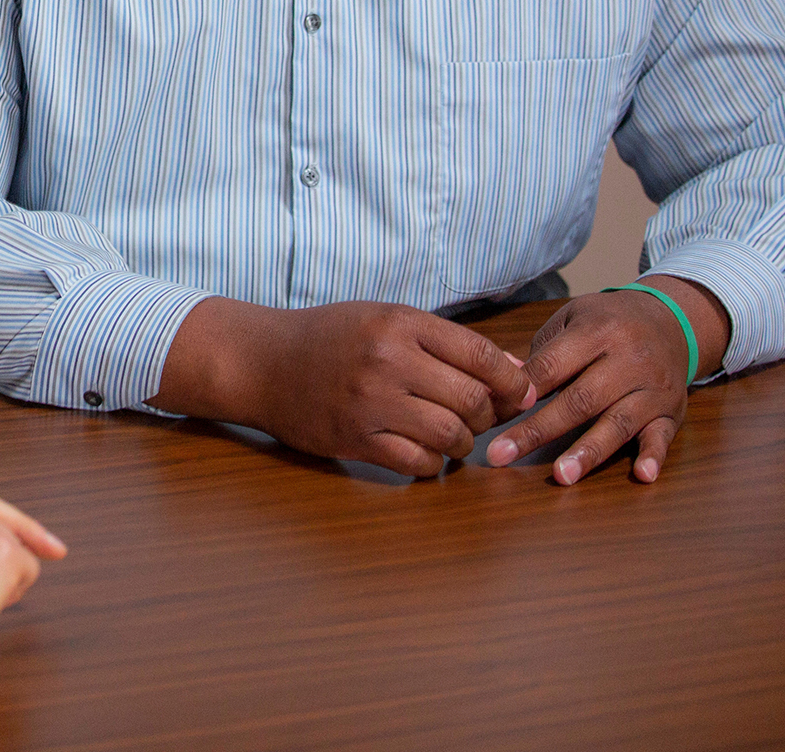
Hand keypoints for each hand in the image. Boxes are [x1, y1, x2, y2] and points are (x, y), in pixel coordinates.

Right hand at [158, 298, 533, 476]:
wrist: (262, 361)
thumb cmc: (329, 338)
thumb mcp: (385, 320)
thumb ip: (445, 343)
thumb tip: (513, 372)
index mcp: (401, 323)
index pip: (482, 355)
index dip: (514, 381)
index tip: (522, 395)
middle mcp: (388, 360)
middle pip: (472, 400)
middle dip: (488, 416)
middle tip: (481, 418)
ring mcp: (370, 402)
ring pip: (450, 436)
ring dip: (464, 444)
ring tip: (454, 438)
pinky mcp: (354, 438)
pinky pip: (417, 463)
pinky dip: (432, 464)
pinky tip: (423, 453)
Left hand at [484, 277, 727, 483]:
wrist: (671, 319)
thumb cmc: (607, 322)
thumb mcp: (572, 318)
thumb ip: (542, 352)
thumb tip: (505, 384)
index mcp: (597, 331)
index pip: (552, 366)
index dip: (523, 391)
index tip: (494, 413)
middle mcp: (629, 360)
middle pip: (580, 401)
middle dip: (539, 430)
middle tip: (502, 455)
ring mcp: (653, 389)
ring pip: (618, 424)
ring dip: (588, 452)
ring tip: (561, 476)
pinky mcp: (673, 412)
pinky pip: (663, 436)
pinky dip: (654, 456)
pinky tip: (642, 475)